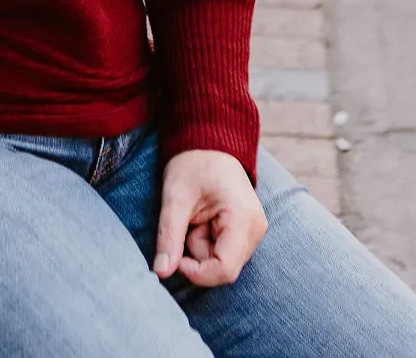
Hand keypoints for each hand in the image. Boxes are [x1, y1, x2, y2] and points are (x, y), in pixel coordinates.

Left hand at [153, 149, 267, 286]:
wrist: (208, 142)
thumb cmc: (193, 164)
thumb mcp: (175, 197)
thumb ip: (169, 236)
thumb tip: (160, 273)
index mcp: (244, 220)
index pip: (224, 270)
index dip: (196, 272)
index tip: (175, 255)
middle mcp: (255, 230)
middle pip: (222, 267)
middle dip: (197, 252)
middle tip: (188, 222)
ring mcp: (253, 231)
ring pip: (220, 261)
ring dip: (200, 245)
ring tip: (196, 216)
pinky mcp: (246, 231)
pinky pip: (223, 250)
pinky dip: (207, 240)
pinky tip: (204, 219)